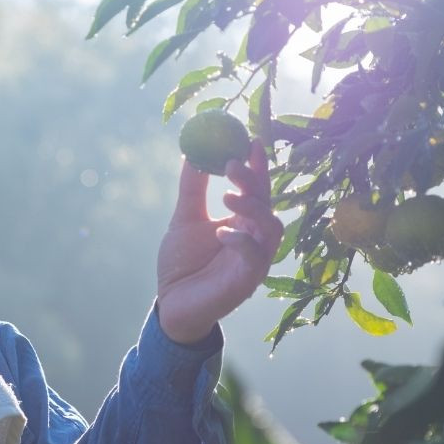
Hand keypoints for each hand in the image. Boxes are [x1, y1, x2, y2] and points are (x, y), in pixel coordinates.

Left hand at [156, 137, 282, 344]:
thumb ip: (192, 188)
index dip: (257, 166)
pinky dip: (242, 240)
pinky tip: (221, 233)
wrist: (171, 303)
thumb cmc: (182, 263)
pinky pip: (256, 257)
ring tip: (227, 197)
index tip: (251, 140)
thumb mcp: (185, 218)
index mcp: (242, 222)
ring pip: (271, 228)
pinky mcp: (248, 280)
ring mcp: (254, 260)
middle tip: (232, 164)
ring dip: (253, 208)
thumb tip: (193, 153)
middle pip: (267, 203)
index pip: (256, 189)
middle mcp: (254, 238)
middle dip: (254, 181)